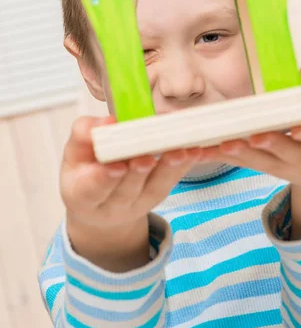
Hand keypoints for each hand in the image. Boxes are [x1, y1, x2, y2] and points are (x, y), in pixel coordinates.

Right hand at [62, 116, 200, 270]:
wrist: (100, 201)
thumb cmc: (85, 168)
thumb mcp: (76, 151)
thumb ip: (84, 135)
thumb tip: (107, 122)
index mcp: (81, 194)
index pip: (91, 190)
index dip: (103, 179)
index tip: (116, 166)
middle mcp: (111, 205)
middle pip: (126, 191)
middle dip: (138, 173)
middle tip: (146, 157)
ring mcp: (138, 203)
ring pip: (155, 187)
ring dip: (169, 169)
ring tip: (179, 153)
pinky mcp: (159, 194)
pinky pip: (173, 180)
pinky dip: (186, 165)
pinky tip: (196, 151)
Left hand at [199, 66, 300, 238]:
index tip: (297, 129)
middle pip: (294, 154)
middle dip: (272, 145)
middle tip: (254, 136)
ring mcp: (295, 169)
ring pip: (268, 163)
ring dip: (244, 155)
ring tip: (224, 145)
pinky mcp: (274, 171)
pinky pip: (250, 165)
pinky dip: (229, 158)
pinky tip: (206, 152)